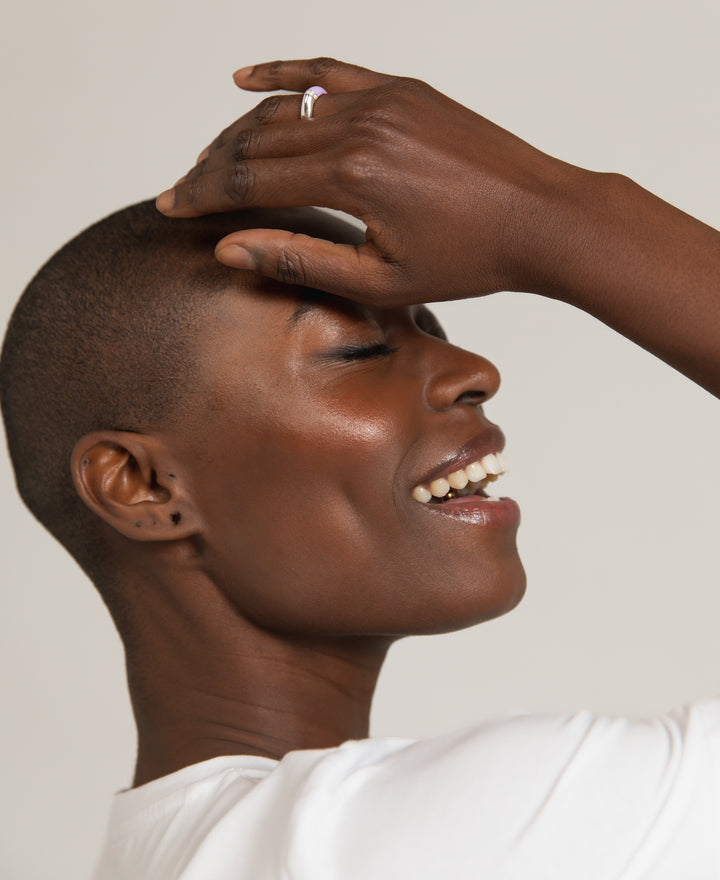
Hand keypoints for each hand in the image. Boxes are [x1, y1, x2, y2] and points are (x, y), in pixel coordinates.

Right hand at [157, 58, 585, 306]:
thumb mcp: (381, 280)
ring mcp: (383, 97)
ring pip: (287, 108)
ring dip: (243, 132)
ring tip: (212, 158)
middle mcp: (360, 124)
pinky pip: (328, 71)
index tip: (168, 205)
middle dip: (212, 167)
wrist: (539, 219)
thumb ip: (301, 259)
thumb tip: (228, 248)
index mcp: (352, 176)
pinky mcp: (402, 88)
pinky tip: (246, 80)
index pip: (250, 181)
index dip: (202, 195)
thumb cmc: (469, 260)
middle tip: (183, 188)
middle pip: (258, 140)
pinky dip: (284, 75)